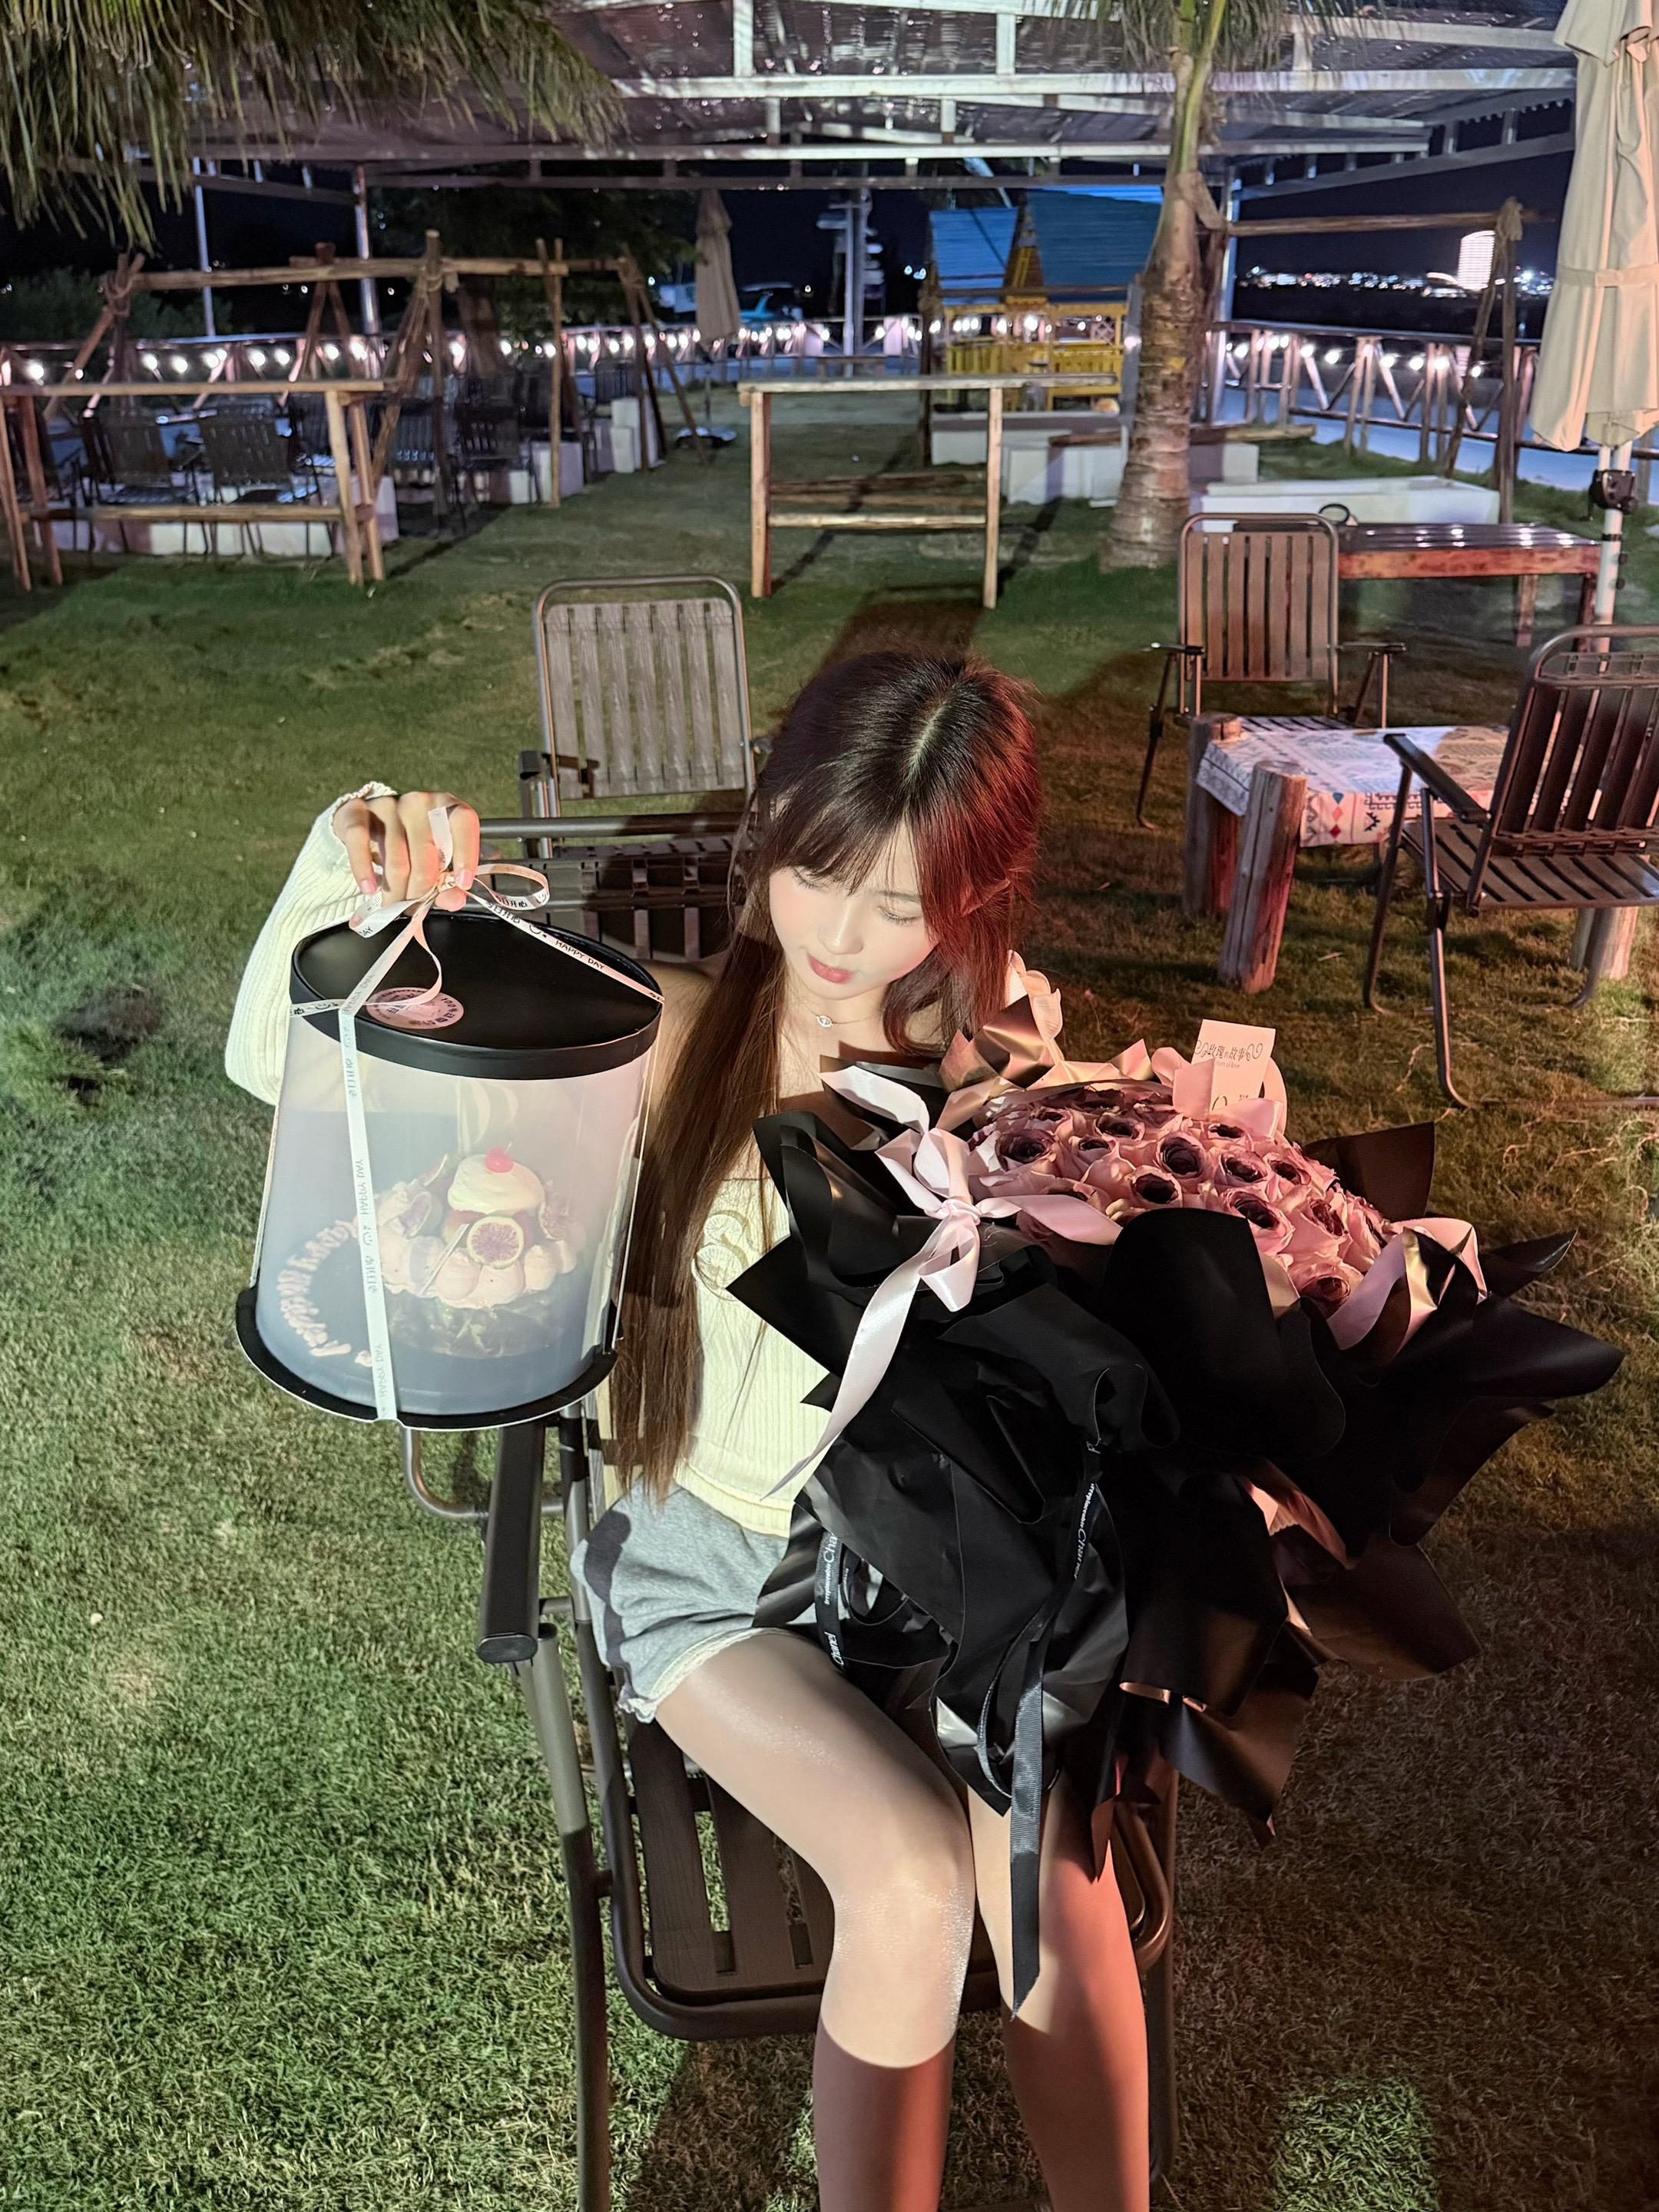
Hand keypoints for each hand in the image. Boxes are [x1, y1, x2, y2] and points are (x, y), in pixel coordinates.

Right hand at [333, 790, 479, 910]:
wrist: (367, 824)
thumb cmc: (411, 846)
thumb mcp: (434, 862)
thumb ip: (448, 884)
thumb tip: (454, 900)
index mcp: (446, 808)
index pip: (463, 820)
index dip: (466, 852)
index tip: (463, 882)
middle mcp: (419, 801)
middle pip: (426, 854)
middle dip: (420, 891)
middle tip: (413, 909)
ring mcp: (388, 804)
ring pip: (396, 859)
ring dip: (395, 892)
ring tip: (393, 907)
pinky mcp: (357, 811)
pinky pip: (360, 842)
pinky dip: (364, 870)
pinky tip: (369, 888)